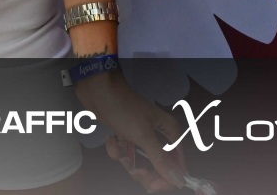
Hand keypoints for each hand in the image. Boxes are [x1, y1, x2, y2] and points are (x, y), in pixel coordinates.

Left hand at [76, 69, 192, 191]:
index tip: (153, 185)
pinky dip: (117, 150)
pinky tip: (111, 140)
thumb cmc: (123, 109)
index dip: (167, 179)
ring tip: (118, 147)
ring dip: (126, 159)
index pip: (177, 166)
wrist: (97, 90)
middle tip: (134, 170)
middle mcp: (160, 136)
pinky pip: (126, 154)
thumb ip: (160, 159)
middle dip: (143, 171)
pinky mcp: (127, 137)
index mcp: (170, 134)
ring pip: (139, 163)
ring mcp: (142, 137)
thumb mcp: (143, 136)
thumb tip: (179, 180)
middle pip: (158, 167)